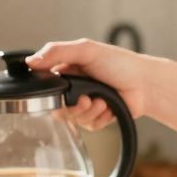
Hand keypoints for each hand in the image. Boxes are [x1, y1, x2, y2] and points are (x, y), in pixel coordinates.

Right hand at [25, 38, 151, 130]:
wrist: (146, 84)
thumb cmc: (120, 63)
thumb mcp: (86, 50)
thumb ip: (57, 52)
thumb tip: (31, 61)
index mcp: (67, 70)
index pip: (45, 85)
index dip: (49, 93)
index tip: (60, 93)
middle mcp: (74, 88)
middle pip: (57, 107)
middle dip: (72, 106)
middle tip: (86, 98)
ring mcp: (85, 104)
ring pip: (72, 119)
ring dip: (88, 111)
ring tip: (102, 100)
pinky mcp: (96, 118)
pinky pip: (87, 126)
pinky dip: (99, 117)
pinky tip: (108, 107)